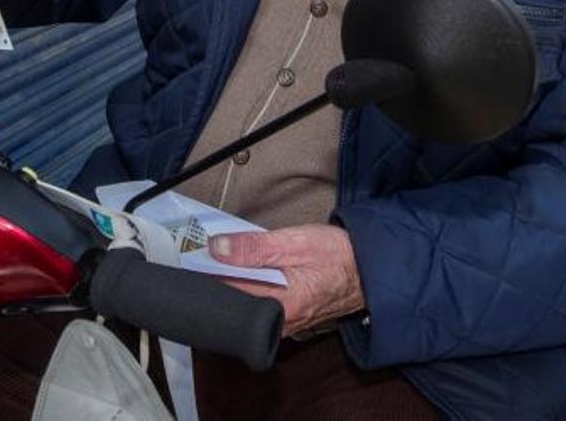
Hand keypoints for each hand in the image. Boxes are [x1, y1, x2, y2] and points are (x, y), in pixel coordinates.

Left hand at [209, 224, 364, 337]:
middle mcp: (281, 322)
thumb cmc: (340, 256)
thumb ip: (254, 247)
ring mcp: (286, 323)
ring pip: (246, 307)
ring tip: (225, 261)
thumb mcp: (296, 243)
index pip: (228, 296)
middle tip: (206, 258)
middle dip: (217, 283)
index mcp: (280, 306)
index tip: (192, 261)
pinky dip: (250, 290)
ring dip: (234, 285)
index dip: (207, 278)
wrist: (373, 269)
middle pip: (234, 306)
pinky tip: (249, 273)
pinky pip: (260, 306)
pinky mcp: (291, 317)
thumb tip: (217, 249)